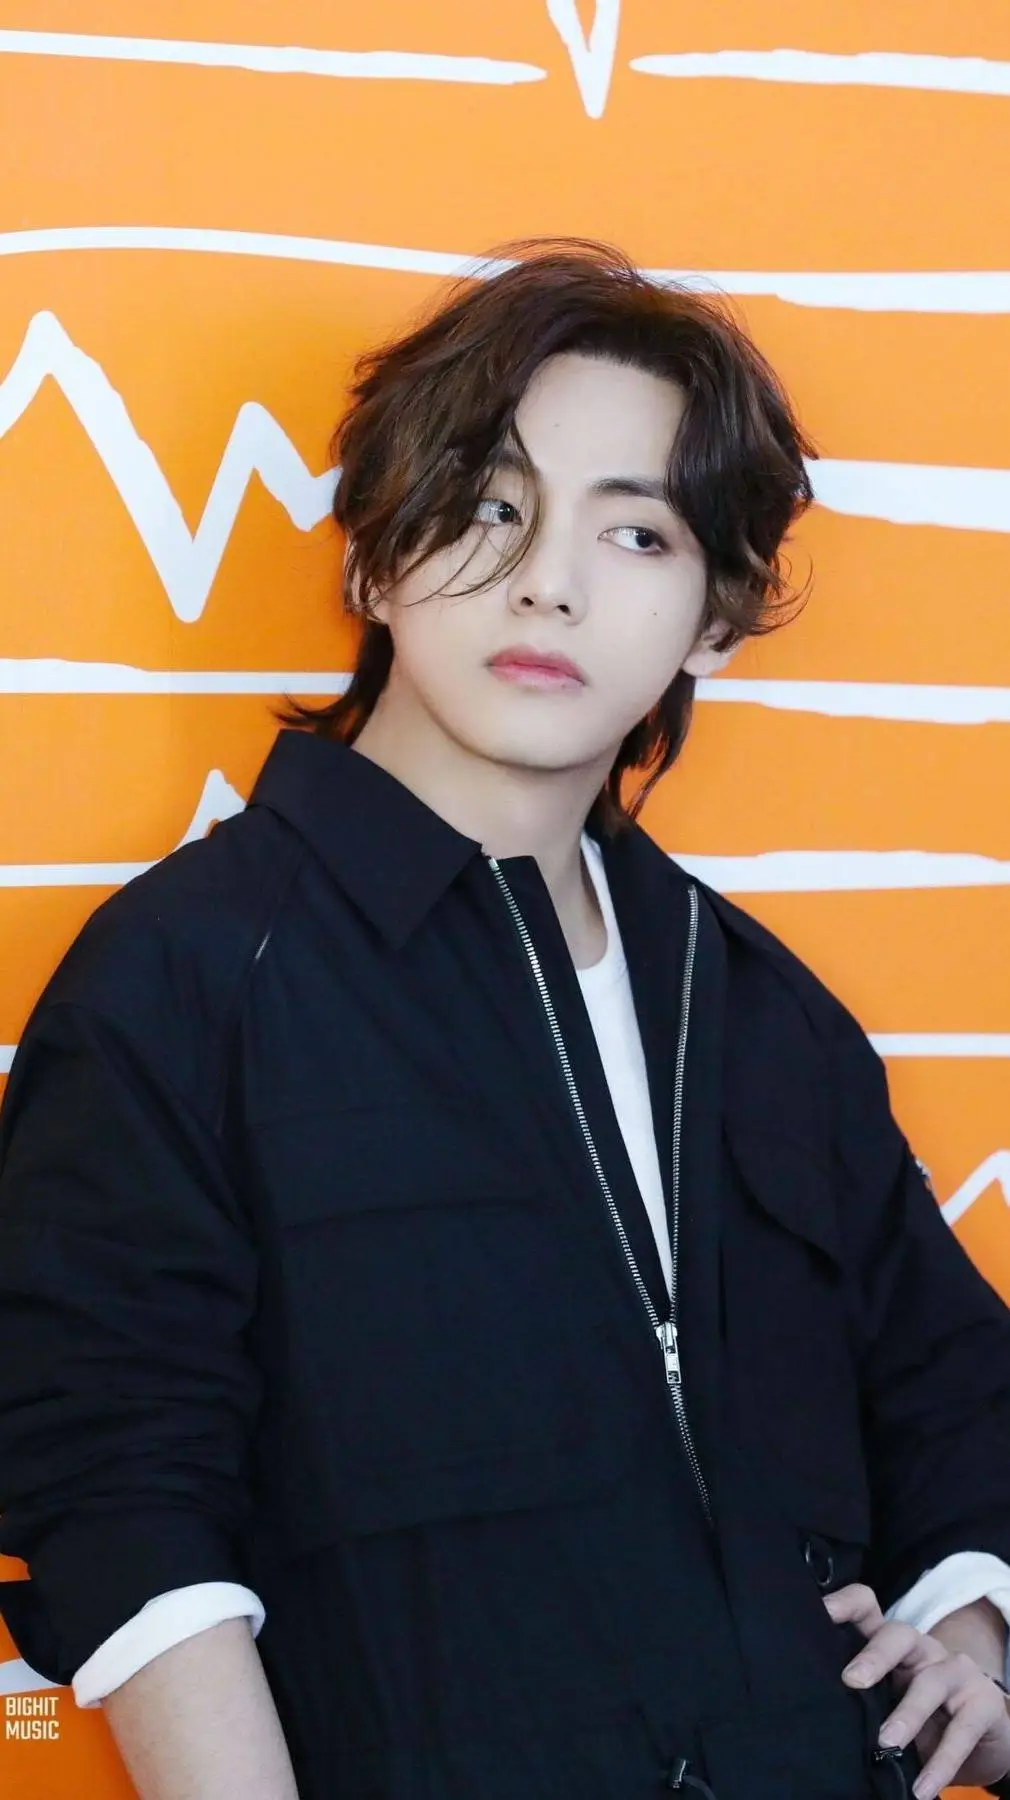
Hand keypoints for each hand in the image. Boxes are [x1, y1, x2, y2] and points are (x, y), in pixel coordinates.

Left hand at [824, 1582, 1009, 1799]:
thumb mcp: (887, 1701)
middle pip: (898, 1636)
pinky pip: (962, 1729)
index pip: (867, 1608)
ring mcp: (956, 1671)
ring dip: (908, 1714)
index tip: (820, 1613)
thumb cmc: (920, 1717)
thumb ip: (860, 1698)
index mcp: (892, 1644)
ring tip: (886, 1743)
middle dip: (874, 1656)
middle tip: (851, 1681)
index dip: (845, 1605)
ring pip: (930, 1681)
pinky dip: (942, 1761)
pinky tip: (924, 1786)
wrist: (980, 1739)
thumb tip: (813, 1712)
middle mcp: (922, 1649)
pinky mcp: (984, 1703)